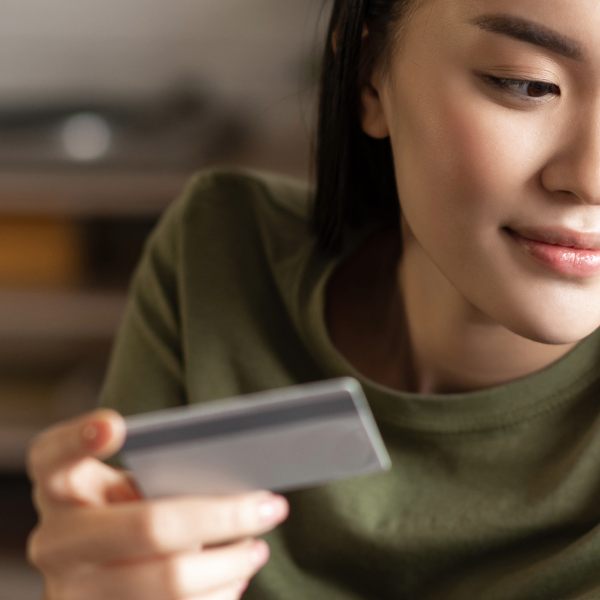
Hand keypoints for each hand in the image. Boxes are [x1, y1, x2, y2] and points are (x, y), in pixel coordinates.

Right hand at [27, 409, 288, 599]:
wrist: (97, 579)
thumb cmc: (127, 515)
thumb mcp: (127, 490)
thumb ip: (160, 479)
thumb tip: (235, 486)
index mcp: (59, 489)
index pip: (53, 455)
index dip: (79, 439)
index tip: (116, 424)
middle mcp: (55, 542)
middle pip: (150, 526)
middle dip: (225, 516)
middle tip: (270, 506)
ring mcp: (71, 594)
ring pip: (170, 582)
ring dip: (230, 564)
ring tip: (256, 549)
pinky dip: (217, 595)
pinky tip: (233, 580)